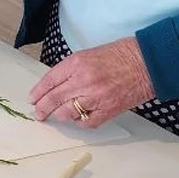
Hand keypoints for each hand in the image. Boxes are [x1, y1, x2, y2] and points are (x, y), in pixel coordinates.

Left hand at [30, 37, 153, 127]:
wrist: (146, 63)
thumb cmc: (118, 56)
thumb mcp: (87, 55)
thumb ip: (69, 70)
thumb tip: (54, 85)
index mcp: (76, 64)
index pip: (49, 81)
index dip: (38, 92)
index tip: (32, 98)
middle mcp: (83, 81)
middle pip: (53, 99)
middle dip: (42, 108)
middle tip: (38, 113)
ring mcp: (95, 97)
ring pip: (66, 113)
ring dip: (59, 115)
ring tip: (57, 115)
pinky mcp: (107, 110)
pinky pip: (86, 122)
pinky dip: (79, 122)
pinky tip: (78, 118)